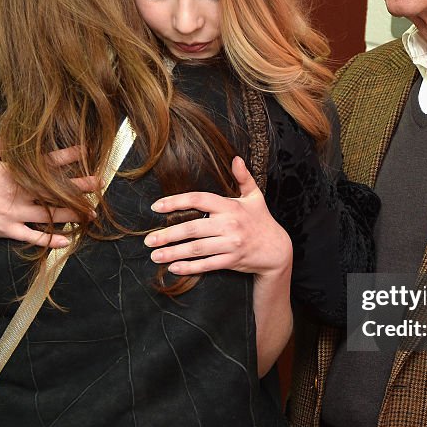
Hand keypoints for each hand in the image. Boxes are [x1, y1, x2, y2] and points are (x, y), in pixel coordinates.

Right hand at [0, 138, 99, 248]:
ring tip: (92, 212)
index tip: (86, 152)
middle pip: (52, 189)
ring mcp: (14, 213)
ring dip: (72, 213)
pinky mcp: (9, 230)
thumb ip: (2, 143)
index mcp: (12, 172)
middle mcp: (17, 192)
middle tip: (99, 183)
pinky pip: (32, 236)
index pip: (44, 162)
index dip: (67, 156)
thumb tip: (20, 131)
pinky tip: (67, 241)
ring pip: (48, 214)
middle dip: (78, 186)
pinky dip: (49, 240)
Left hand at [145, 156, 291, 276]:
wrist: (277, 250)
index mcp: (230, 206)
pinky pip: (207, 265)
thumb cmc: (261, 221)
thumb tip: (236, 159)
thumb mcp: (255, 197)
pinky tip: (173, 267)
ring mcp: (230, 244)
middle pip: (193, 229)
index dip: (176, 202)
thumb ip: (243, 178)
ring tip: (155, 255)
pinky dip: (189, 268)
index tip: (156, 207)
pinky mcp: (231, 261)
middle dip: (168, 235)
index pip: (199, 200)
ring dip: (173, 252)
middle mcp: (229, 225)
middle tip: (149, 239)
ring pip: (197, 249)